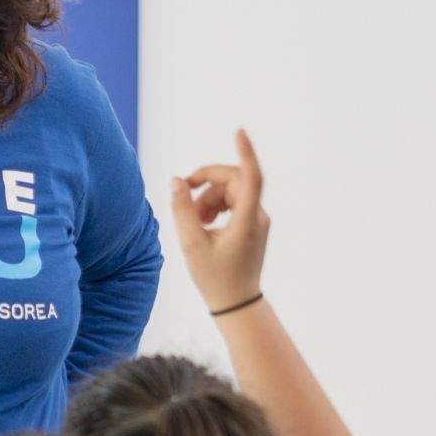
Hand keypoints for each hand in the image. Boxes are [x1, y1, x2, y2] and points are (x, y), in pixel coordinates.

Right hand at [167, 127, 270, 312]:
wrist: (236, 304)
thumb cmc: (214, 278)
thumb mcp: (191, 244)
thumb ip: (182, 209)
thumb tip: (177, 181)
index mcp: (247, 220)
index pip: (251, 176)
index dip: (245, 151)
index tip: (238, 131)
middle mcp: (257, 216)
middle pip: (233, 181)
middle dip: (206, 184)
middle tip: (183, 199)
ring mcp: (257, 220)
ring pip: (231, 191)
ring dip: (208, 198)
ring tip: (193, 222)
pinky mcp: (252, 225)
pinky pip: (233, 203)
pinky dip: (215, 207)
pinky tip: (203, 224)